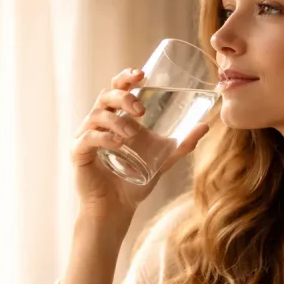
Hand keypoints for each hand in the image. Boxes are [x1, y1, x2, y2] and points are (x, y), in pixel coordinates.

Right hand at [71, 67, 209, 224]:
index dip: (126, 78)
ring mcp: (86, 137)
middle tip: (141, 110)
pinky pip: (88, 138)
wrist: (117, 209)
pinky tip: (117, 143)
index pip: (116, 89)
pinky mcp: (78, 153)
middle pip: (104, 96)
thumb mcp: (162, 160)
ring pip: (96, 116)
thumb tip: (205, 126)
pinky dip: (103, 138)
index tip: (141, 74)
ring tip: (133, 134)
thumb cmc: (134, 182)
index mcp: (115, 118)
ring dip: (116, 120)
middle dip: (123, 97)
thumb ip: (181, 144)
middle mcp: (98, 124)